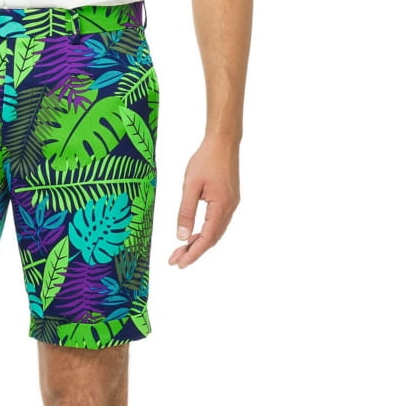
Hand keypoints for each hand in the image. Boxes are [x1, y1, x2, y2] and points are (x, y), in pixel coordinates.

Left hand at [169, 134, 240, 267]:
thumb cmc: (206, 159)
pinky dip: (204, 232)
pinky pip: (216, 223)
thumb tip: (181, 237)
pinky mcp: (228, 200)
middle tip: (175, 261)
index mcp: (221, 206)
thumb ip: (186, 212)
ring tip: (180, 252)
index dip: (193, 253)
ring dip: (198, 243)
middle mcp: (229, 208)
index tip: (179, 264)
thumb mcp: (190, 186)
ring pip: (215, 232)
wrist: (223, 141)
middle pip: (211, 238)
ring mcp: (231, 204)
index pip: (207, 238)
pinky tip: (192, 236)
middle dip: (193, 252)